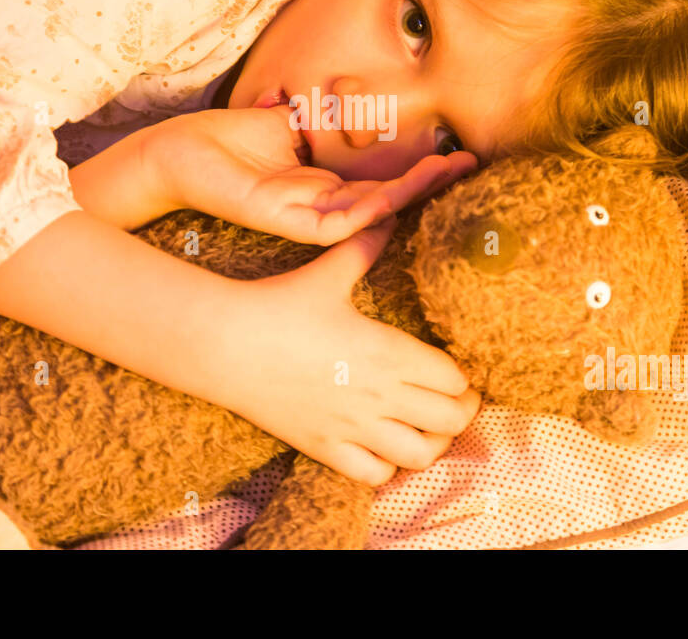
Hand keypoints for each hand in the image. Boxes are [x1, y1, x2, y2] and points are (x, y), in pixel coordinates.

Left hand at [146, 105, 476, 245]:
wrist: (178, 153)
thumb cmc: (225, 141)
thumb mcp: (284, 123)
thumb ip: (320, 119)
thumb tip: (351, 94)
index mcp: (322, 185)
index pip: (382, 180)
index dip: (419, 168)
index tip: (455, 150)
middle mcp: (320, 206)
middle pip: (387, 198)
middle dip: (428, 181)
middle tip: (467, 161)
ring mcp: (304, 217)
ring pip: (370, 213)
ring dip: (409, 193)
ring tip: (443, 170)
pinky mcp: (286, 222)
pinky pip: (336, 225)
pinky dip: (366, 213)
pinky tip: (393, 198)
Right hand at [211, 217, 482, 485]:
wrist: (224, 344)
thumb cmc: (278, 304)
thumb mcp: (328, 273)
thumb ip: (365, 247)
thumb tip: (388, 212)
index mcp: (388, 351)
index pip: (455, 379)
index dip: (463, 376)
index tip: (456, 369)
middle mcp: (378, 395)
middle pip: (451, 420)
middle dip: (459, 410)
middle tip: (452, 398)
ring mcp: (352, 427)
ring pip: (420, 455)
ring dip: (431, 443)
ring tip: (423, 425)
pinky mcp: (324, 447)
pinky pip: (375, 476)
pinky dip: (388, 466)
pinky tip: (382, 444)